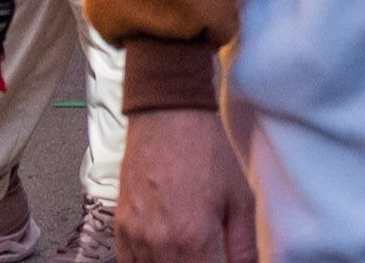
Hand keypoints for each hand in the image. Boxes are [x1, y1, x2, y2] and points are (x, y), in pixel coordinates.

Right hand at [114, 104, 260, 262]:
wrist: (169, 117)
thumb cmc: (206, 151)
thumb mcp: (241, 198)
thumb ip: (244, 247)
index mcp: (194, 239)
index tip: (220, 261)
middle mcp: (160, 244)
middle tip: (206, 254)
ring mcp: (135, 237)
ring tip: (189, 250)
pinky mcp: (120, 228)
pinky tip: (163, 254)